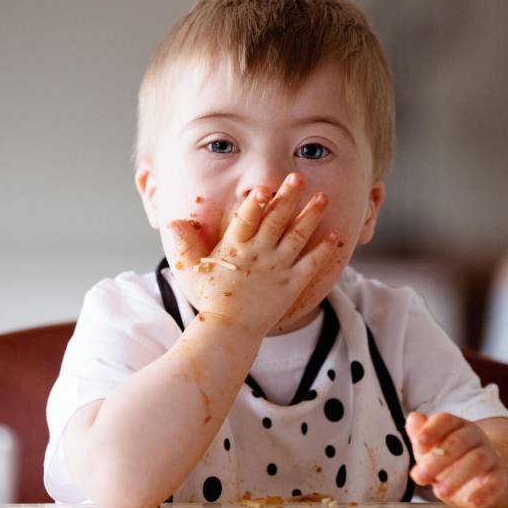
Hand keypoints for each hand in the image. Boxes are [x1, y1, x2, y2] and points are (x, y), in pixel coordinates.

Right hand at [165, 172, 339, 337]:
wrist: (230, 330)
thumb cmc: (211, 297)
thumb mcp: (194, 268)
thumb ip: (186, 243)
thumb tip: (173, 222)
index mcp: (235, 247)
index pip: (246, 219)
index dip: (255, 203)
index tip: (264, 187)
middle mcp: (259, 254)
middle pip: (276, 220)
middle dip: (288, 197)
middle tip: (299, 177)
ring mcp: (278, 268)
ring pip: (298, 236)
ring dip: (311, 215)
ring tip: (323, 197)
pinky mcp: (293, 283)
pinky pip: (312, 263)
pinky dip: (323, 250)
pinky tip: (334, 236)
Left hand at [406, 412, 507, 507]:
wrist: (483, 477)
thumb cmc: (450, 460)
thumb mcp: (431, 448)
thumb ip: (419, 435)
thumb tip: (413, 419)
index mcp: (456, 425)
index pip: (445, 420)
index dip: (431, 431)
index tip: (418, 444)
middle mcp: (475, 436)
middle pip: (459, 441)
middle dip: (437, 459)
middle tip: (419, 476)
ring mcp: (489, 455)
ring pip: (477, 460)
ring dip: (457, 477)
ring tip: (440, 492)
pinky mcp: (499, 477)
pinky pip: (496, 482)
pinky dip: (485, 492)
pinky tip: (473, 502)